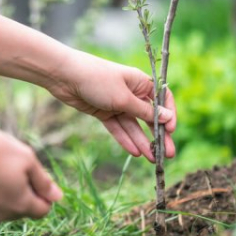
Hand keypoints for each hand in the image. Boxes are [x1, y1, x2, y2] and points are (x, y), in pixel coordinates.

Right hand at [0, 123, 62, 223]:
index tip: (35, 174)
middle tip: (15, 166)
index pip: (43, 210)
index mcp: (20, 205)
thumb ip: (43, 181)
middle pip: (23, 209)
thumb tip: (58, 198)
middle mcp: (2, 215)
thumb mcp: (26, 159)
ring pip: (4, 205)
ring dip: (7, 190)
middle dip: (25, 191)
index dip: (44, 193)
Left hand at [48, 51, 175, 162]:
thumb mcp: (123, 97)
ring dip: (143, 142)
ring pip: (133, 125)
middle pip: (149, 117)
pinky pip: (118, 128)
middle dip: (158, 135)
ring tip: (152, 159)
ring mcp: (117, 103)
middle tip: (168, 154)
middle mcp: (131, 93)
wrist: (65, 76)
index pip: (162, 99)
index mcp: (140, 82)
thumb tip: (167, 117)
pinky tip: (135, 153)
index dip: (169, 114)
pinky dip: (125, 139)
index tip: (171, 130)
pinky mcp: (103, 112)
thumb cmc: (97, 80)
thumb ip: (144, 111)